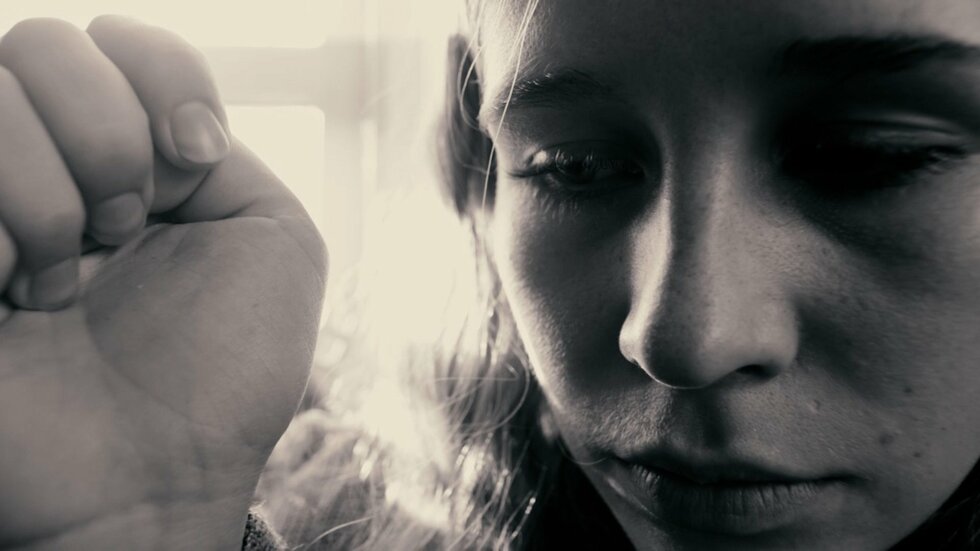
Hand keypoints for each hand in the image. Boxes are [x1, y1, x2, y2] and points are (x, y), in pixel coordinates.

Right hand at [0, 17, 325, 548]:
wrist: (157, 476)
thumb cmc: (224, 370)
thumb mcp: (272, 236)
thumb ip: (217, 145)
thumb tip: (155, 106)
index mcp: (136, 156)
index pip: (122, 41)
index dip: (164, 79)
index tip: (196, 157)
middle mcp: (51, 164)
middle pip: (42, 47)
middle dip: (105, 140)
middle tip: (123, 234)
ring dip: (46, 195)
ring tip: (63, 282)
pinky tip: (8, 297)